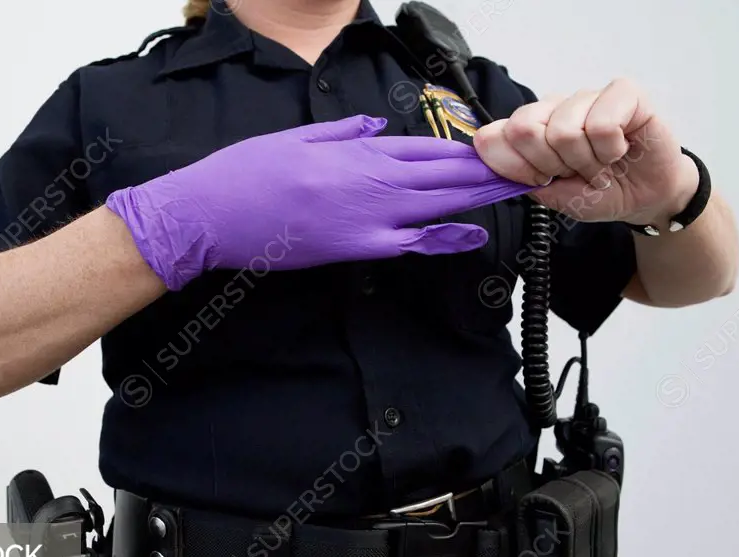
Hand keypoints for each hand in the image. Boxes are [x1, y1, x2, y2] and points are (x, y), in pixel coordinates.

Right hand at [106, 115, 532, 289]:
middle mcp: (369, 178)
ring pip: (436, 202)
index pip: (425, 146)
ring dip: (478, 197)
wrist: (211, 213)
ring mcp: (365, 215)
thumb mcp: (294, 136)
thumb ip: (342, 131)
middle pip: (442, 173)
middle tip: (528, 167)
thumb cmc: (245, 173)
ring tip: (516, 192)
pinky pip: (409, 243)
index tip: (495, 147)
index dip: (465, 148)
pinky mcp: (354, 247)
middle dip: (486, 171)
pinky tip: (472, 234)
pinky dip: (443, 238)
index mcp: (355, 149)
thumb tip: (377, 127)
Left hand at [473, 79, 699, 227]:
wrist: (646, 198)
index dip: (516, 167)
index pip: (493, 136)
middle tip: (575, 172)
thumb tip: (484, 144)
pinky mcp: (623, 93)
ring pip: (564, 129)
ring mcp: (586, 97)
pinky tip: (621, 149)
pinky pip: (602, 123)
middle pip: (525, 129)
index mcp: (528, 129)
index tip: (541, 180)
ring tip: (601, 164)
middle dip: (551, 165)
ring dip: (587, 161)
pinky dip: (611, 148)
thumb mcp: (551, 196)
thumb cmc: (599, 192)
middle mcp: (553, 107)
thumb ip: (516, 174)